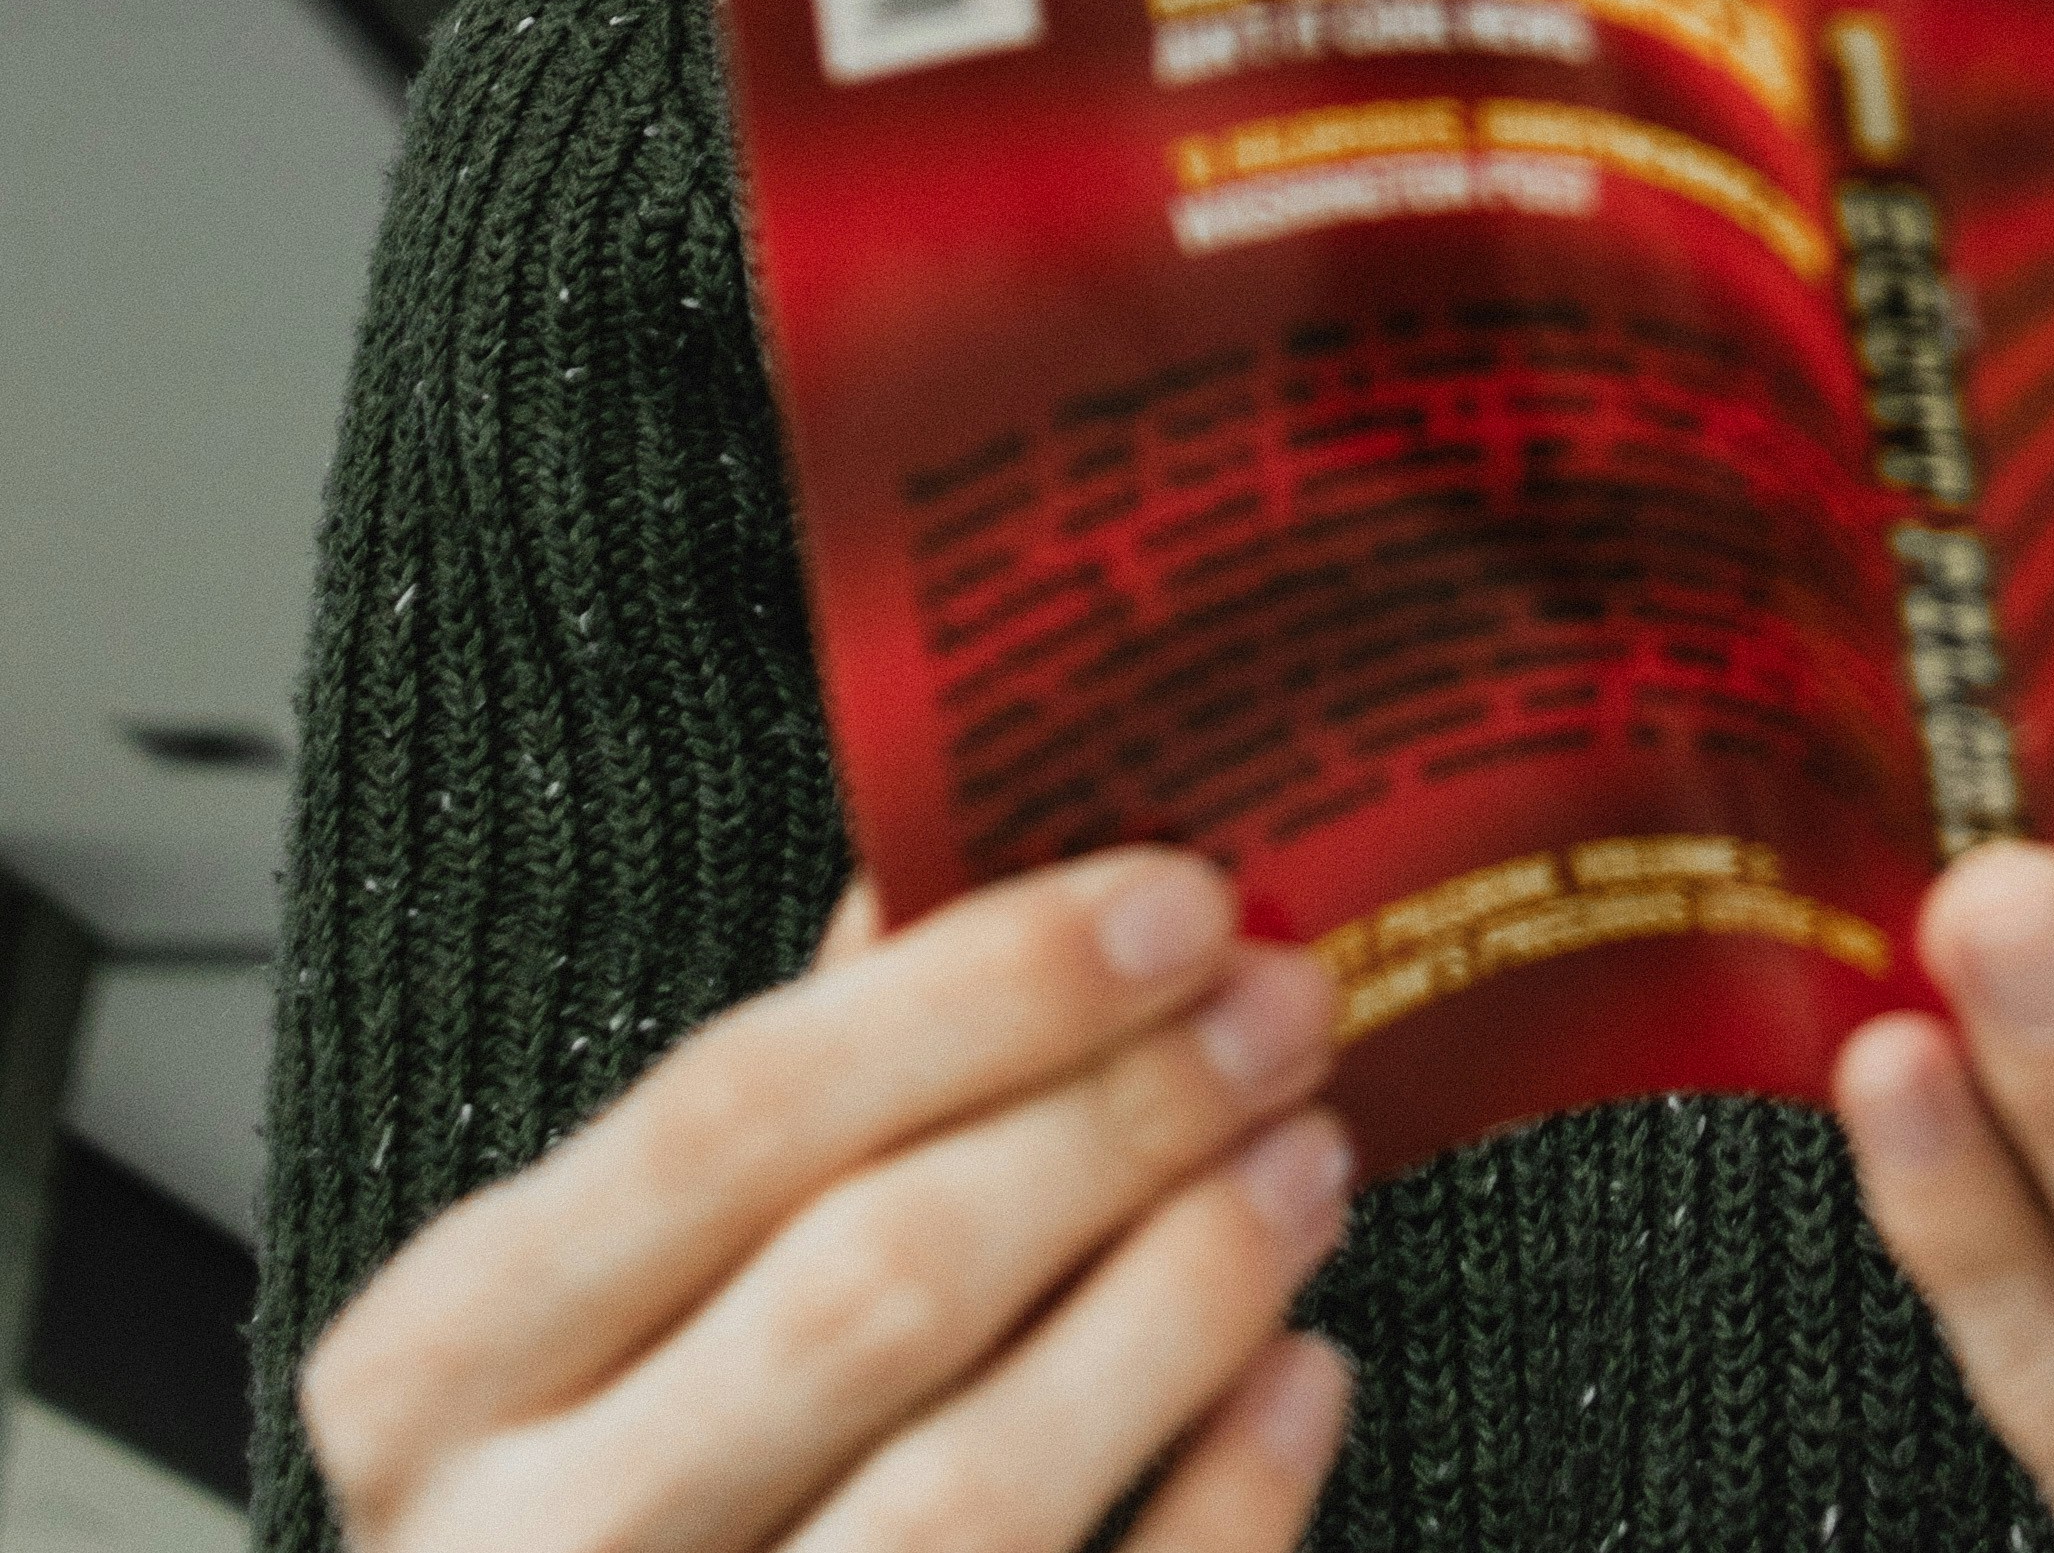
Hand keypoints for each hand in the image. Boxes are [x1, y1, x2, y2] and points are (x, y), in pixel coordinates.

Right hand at [299, 849, 1356, 1552]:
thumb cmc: (587, 1497)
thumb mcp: (585, 1297)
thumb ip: (768, 1103)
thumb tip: (976, 867)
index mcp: (441, 1370)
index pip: (734, 1115)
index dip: (984, 990)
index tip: (1177, 896)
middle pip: (874, 1288)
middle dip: (1117, 1121)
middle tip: (1280, 1011)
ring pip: (973, 1493)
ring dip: (1183, 1295)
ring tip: (1308, 1161)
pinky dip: (1222, 1504)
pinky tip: (1296, 1372)